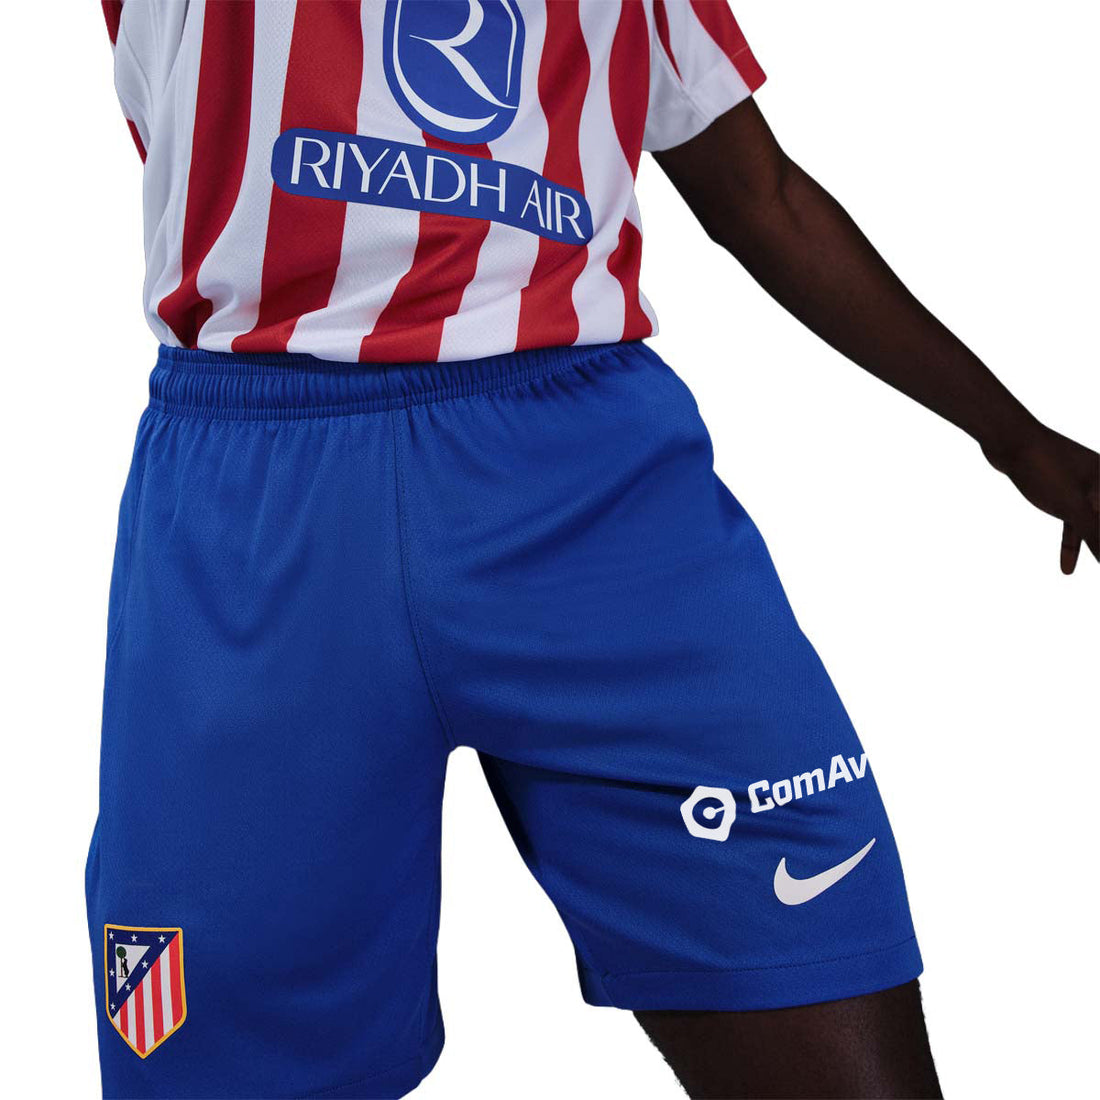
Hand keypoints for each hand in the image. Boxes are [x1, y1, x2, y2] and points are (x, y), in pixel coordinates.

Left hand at [983, 424, 1099, 572]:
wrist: (1009, 439)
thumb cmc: (1045, 468)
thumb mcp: (1074, 506)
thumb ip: (1097, 535)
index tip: (1098, 553)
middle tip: (1098, 566)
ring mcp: (1083, 486)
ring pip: (1092, 525)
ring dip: (1092, 549)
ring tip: (1082, 574)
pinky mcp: (1061, 491)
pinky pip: (1073, 523)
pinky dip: (1070, 544)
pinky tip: (1066, 570)